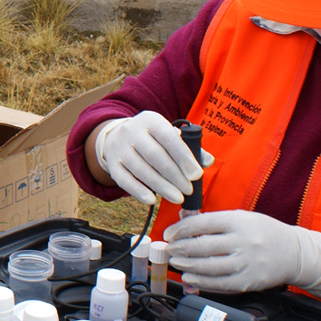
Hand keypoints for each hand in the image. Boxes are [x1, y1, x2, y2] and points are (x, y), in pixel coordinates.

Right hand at [92, 111, 212, 203]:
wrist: (117, 136)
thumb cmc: (152, 139)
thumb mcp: (168, 135)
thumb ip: (189, 147)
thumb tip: (208, 161)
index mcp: (151, 120)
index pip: (168, 137)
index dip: (183, 157)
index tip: (196, 175)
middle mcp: (132, 131)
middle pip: (155, 155)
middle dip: (174, 175)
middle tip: (188, 190)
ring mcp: (119, 147)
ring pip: (141, 169)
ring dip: (161, 186)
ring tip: (177, 198)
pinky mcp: (112, 163)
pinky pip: (124, 180)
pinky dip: (138, 191)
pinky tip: (151, 200)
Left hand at [165, 209, 320, 302]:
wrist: (294, 253)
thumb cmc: (264, 232)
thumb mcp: (241, 218)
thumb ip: (213, 222)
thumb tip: (182, 223)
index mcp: (239, 221)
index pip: (202, 223)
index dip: (180, 229)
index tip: (168, 234)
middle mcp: (243, 242)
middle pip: (202, 246)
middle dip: (180, 249)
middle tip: (169, 250)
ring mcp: (246, 263)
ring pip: (208, 267)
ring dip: (186, 266)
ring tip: (175, 263)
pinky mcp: (248, 281)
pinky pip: (219, 284)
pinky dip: (201, 282)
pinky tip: (190, 278)